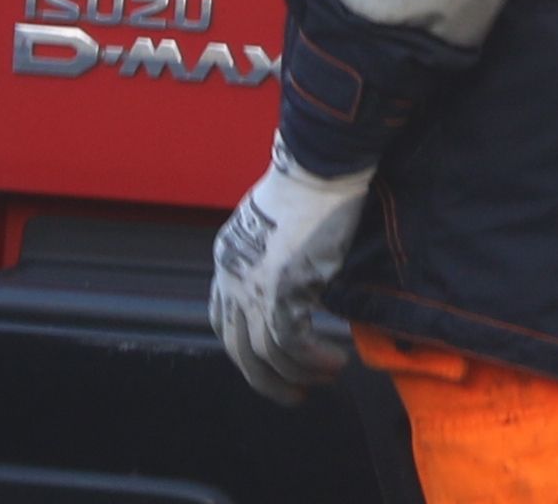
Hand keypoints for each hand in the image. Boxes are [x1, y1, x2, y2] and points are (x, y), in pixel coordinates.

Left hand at [208, 150, 374, 401]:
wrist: (321, 163)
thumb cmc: (312, 183)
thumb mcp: (277, 224)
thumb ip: (275, 256)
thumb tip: (299, 285)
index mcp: (228, 257)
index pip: (222, 320)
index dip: (244, 350)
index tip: (270, 363)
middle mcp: (232, 276)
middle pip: (238, 349)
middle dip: (267, 380)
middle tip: (295, 394)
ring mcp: (253, 284)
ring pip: (265, 354)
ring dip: (298, 375)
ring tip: (328, 375)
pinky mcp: (281, 288)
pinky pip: (291, 342)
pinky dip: (313, 360)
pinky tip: (336, 361)